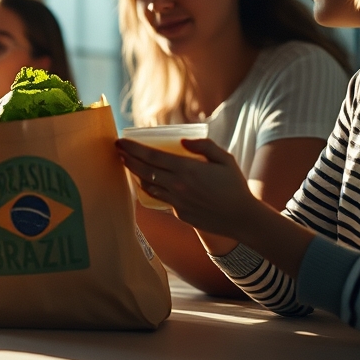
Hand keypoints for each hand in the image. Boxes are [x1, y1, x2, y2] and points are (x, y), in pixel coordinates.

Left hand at [116, 137, 262, 240]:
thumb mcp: (225, 159)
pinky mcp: (179, 213)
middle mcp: (178, 186)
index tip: (121, 141)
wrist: (242, 218)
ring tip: (128, 163)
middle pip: (144, 170)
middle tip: (117, 149)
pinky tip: (147, 181)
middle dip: (127, 158)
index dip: (134, 149)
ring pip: (148, 186)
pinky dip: (150, 188)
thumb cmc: (235, 186)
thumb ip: (204, 146)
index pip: (152, 157)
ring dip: (135, 174)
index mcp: (188, 169)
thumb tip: (183, 141)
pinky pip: (160, 198)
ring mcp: (177, 201)